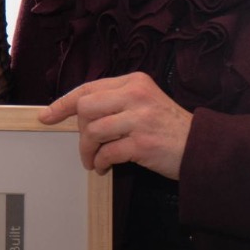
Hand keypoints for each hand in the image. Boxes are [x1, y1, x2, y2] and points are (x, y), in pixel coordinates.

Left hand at [38, 72, 191, 179]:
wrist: (202, 148)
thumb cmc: (168, 127)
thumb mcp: (145, 102)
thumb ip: (116, 101)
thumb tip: (78, 114)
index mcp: (134, 82)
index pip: (88, 88)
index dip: (63, 103)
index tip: (46, 115)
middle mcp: (136, 95)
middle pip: (85, 107)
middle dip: (79, 130)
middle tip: (86, 145)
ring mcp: (140, 119)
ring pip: (93, 131)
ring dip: (87, 151)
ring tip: (93, 161)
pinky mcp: (143, 143)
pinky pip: (106, 153)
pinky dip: (100, 163)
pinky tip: (104, 167)